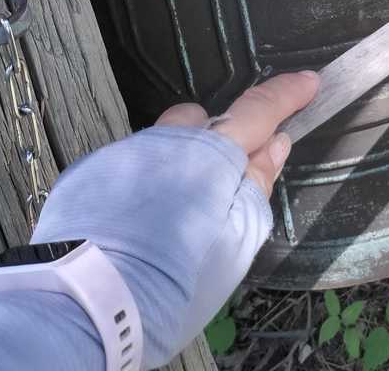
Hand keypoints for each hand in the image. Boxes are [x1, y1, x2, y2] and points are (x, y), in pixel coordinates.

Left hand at [33, 70, 319, 367]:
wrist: (80, 307)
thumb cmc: (170, 284)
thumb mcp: (234, 245)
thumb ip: (257, 186)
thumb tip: (274, 145)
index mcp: (212, 154)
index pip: (259, 109)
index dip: (287, 94)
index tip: (308, 82)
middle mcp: (168, 140)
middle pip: (205, 121)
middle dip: (219, 141)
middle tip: (219, 192)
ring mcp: (125, 154)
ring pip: (163, 143)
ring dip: (177, 164)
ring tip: (170, 221)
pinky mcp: (89, 175)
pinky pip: (129, 167)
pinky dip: (142, 187)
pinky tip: (136, 230)